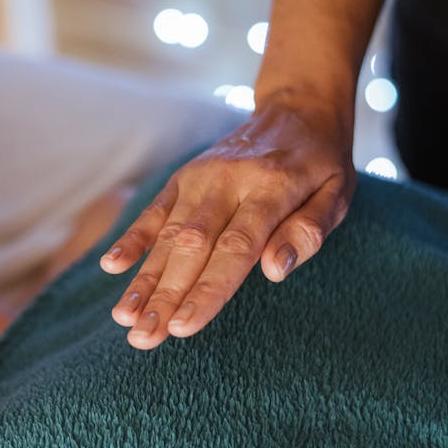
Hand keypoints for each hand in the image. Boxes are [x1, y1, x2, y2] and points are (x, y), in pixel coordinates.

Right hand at [100, 91, 355, 348]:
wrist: (297, 108)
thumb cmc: (321, 163)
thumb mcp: (337, 193)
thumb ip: (309, 231)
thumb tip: (274, 270)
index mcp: (272, 187)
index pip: (236, 247)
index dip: (207, 289)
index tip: (183, 327)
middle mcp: (229, 180)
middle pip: (192, 245)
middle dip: (165, 294)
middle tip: (143, 339)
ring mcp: (201, 176)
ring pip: (167, 233)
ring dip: (145, 278)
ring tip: (125, 319)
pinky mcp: (184, 177)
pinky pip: (155, 210)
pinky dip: (132, 238)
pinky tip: (111, 267)